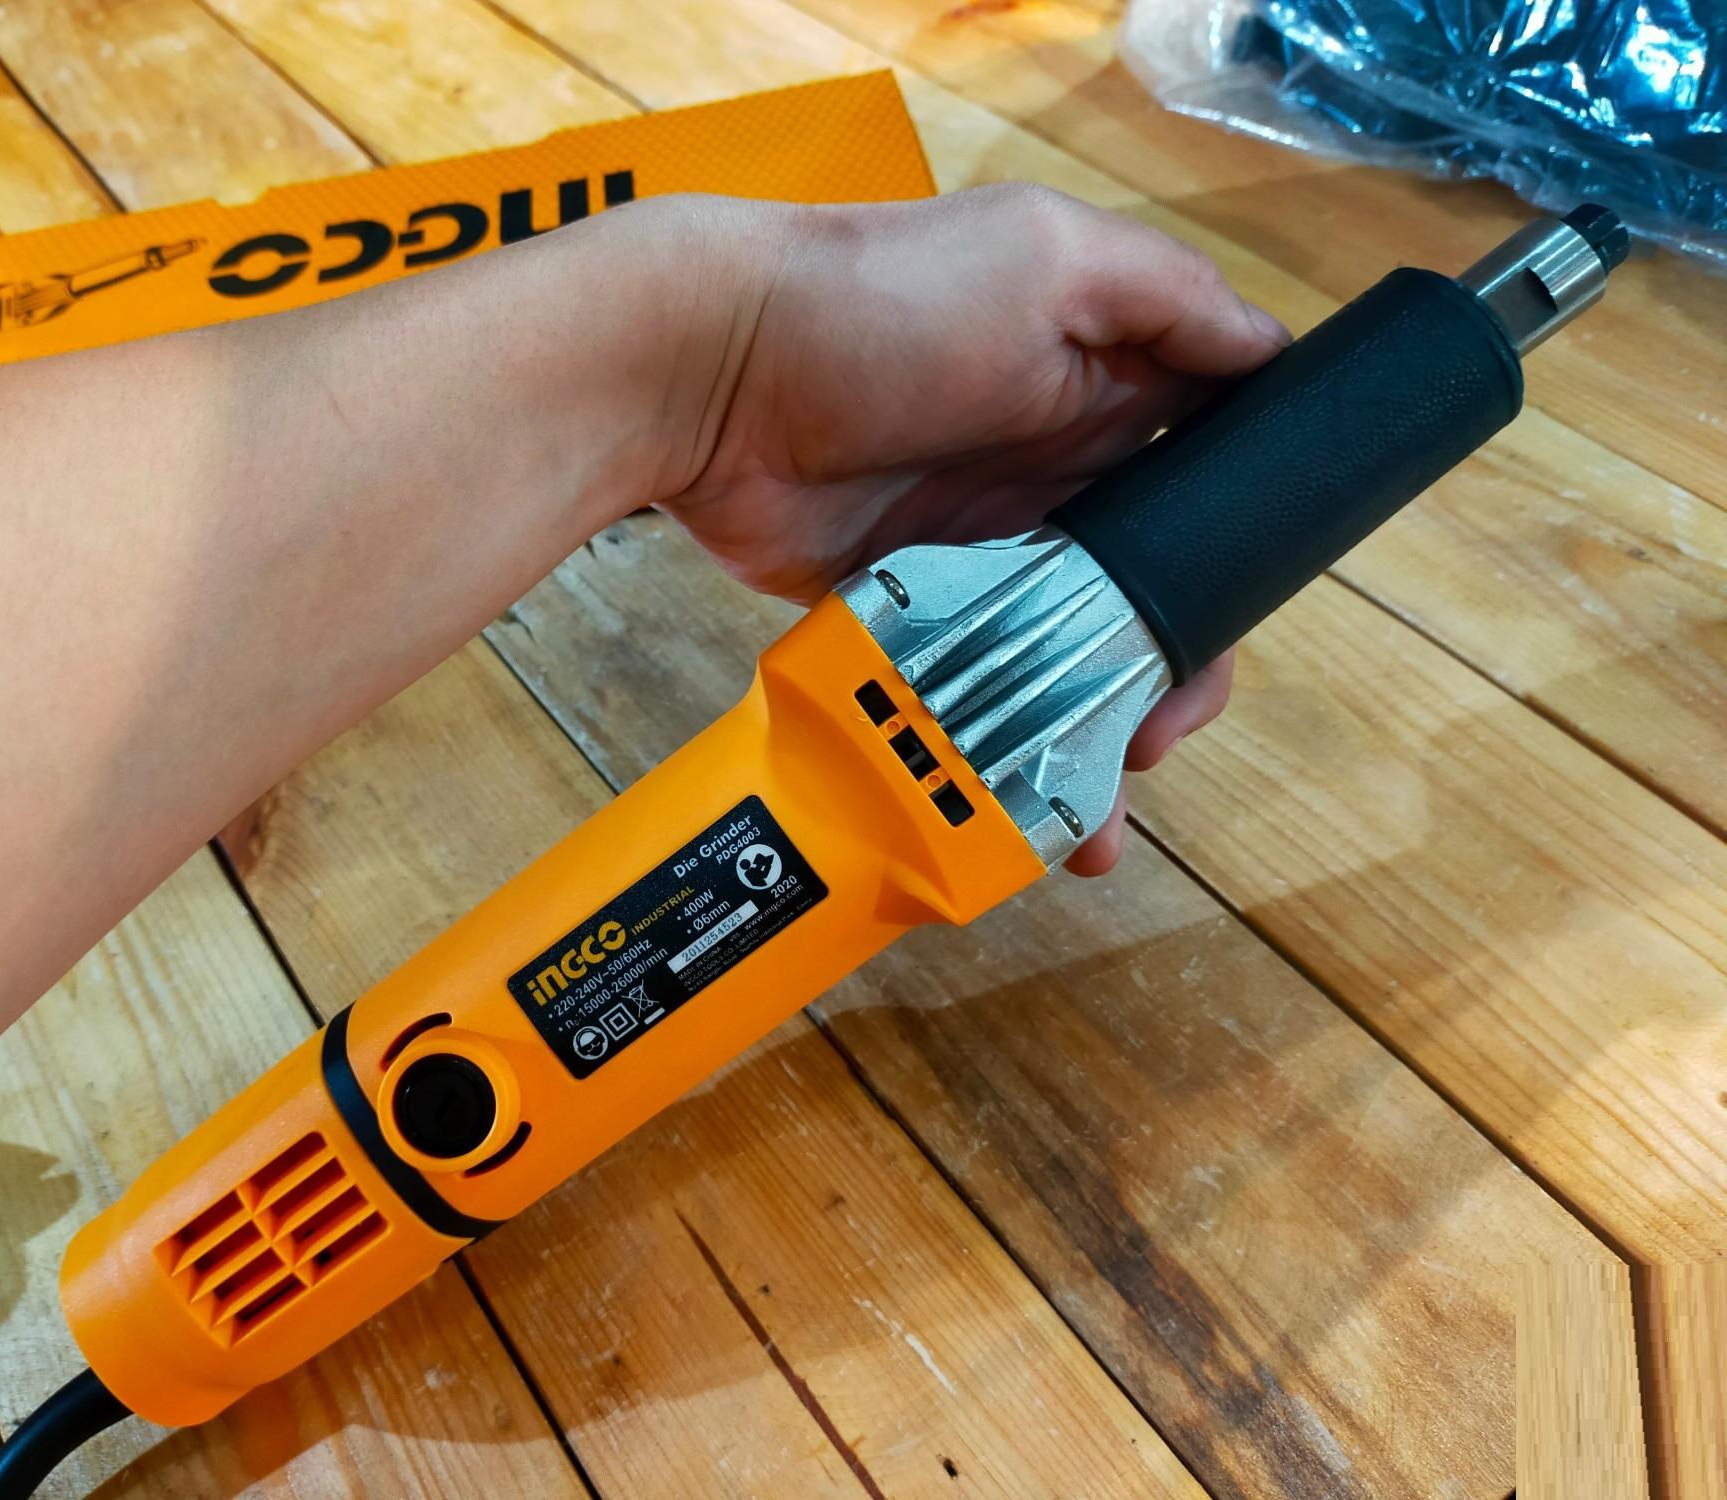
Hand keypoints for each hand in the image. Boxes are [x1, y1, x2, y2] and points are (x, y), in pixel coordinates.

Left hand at [642, 186, 1286, 874]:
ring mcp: (981, 547)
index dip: (1237, 556)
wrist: (706, 376)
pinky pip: (975, 686)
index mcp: (1104, 388)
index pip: (1209, 481)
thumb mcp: (1049, 260)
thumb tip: (1275, 353)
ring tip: (1092, 815)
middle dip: (1168, 674)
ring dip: (1093, 736)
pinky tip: (1028, 810)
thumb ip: (1169, 301)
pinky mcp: (911, 606)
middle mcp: (1055, 472)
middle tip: (1157, 737)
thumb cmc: (882, 303)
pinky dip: (1004, 748)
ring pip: (1067, 656)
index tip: (1235, 625)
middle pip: (1147, 593)